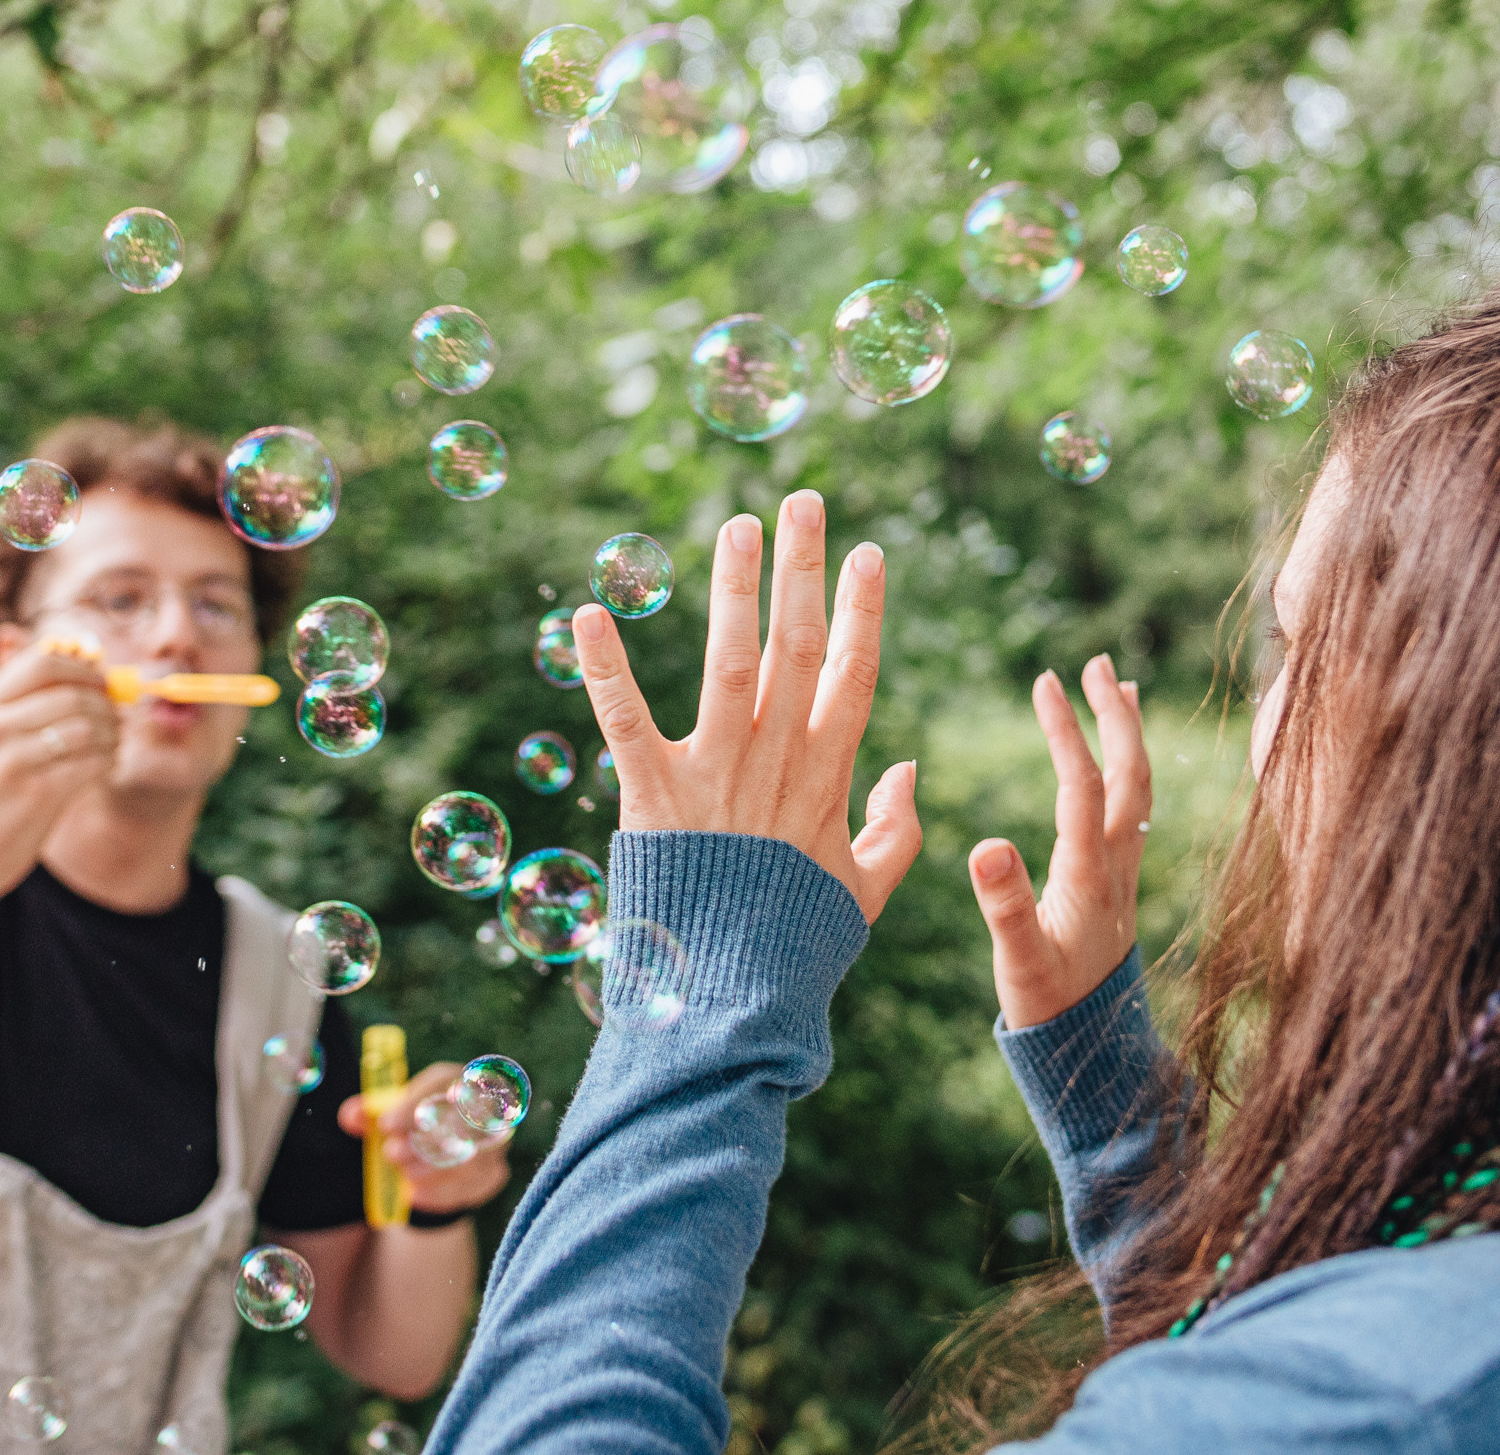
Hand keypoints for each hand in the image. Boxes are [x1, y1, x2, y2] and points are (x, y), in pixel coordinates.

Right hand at [0, 638, 120, 900]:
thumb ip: (29, 701)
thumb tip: (89, 660)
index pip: (44, 662)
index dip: (84, 669)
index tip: (102, 683)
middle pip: (73, 694)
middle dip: (106, 705)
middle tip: (117, 719)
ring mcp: (14, 759)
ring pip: (88, 727)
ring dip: (112, 735)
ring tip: (111, 745)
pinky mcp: (36, 793)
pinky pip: (93, 762)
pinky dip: (108, 762)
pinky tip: (103, 767)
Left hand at [337, 1063, 513, 1215]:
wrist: (433, 1163)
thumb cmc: (410, 1130)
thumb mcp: (387, 1119)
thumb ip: (367, 1114)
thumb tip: (350, 1116)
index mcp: (454, 1081)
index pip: (442, 1083)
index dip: (414, 1103)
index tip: (385, 1125)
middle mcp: (483, 1107)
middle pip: (463, 1119)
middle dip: (425, 1139)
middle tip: (392, 1154)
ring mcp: (493, 1142)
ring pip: (470, 1157)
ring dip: (433, 1170)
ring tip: (404, 1176)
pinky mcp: (494, 1174)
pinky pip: (473, 1186)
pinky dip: (441, 1193)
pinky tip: (416, 1196)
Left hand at [570, 489, 919, 922]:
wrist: (736, 999)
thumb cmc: (797, 948)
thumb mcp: (865, 891)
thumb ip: (895, 829)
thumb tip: (911, 767)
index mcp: (826, 778)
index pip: (853, 674)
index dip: (863, 610)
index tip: (868, 554)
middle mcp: (775, 761)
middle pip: (798, 646)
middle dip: (803, 569)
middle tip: (804, 501)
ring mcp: (716, 773)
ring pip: (730, 660)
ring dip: (734, 588)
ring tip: (740, 522)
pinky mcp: (654, 794)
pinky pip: (625, 719)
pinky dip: (605, 666)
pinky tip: (588, 611)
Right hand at [968, 655, 1150, 1029]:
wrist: (1095, 1050)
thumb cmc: (1050, 1007)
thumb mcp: (1018, 960)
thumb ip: (1003, 904)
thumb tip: (984, 843)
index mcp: (1089, 875)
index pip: (1081, 786)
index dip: (1065, 731)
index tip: (1045, 680)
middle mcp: (1117, 865)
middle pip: (1129, 775)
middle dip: (1115, 716)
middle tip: (1097, 662)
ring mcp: (1125, 872)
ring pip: (1138, 788)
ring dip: (1128, 734)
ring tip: (1120, 685)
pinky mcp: (1122, 882)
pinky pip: (1133, 809)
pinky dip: (1127, 768)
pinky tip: (1118, 759)